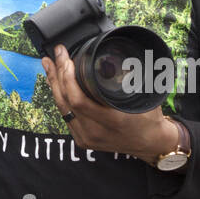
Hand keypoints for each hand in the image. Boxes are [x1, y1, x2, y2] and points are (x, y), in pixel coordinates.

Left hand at [42, 46, 175, 162]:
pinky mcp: (82, 139)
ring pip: (62, 108)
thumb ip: (132, 77)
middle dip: (57, 74)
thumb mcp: (144, 96)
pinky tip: (56, 83)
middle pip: (65, 102)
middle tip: (55, 55)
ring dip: (54, 84)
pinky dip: (60, 97)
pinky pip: (65, 115)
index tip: (67, 59)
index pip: (78, 100)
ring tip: (49, 64)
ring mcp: (87, 138)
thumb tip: (121, 54)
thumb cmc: (149, 118)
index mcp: (112, 121)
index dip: (67, 78)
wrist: (151, 144)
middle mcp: (96, 132)